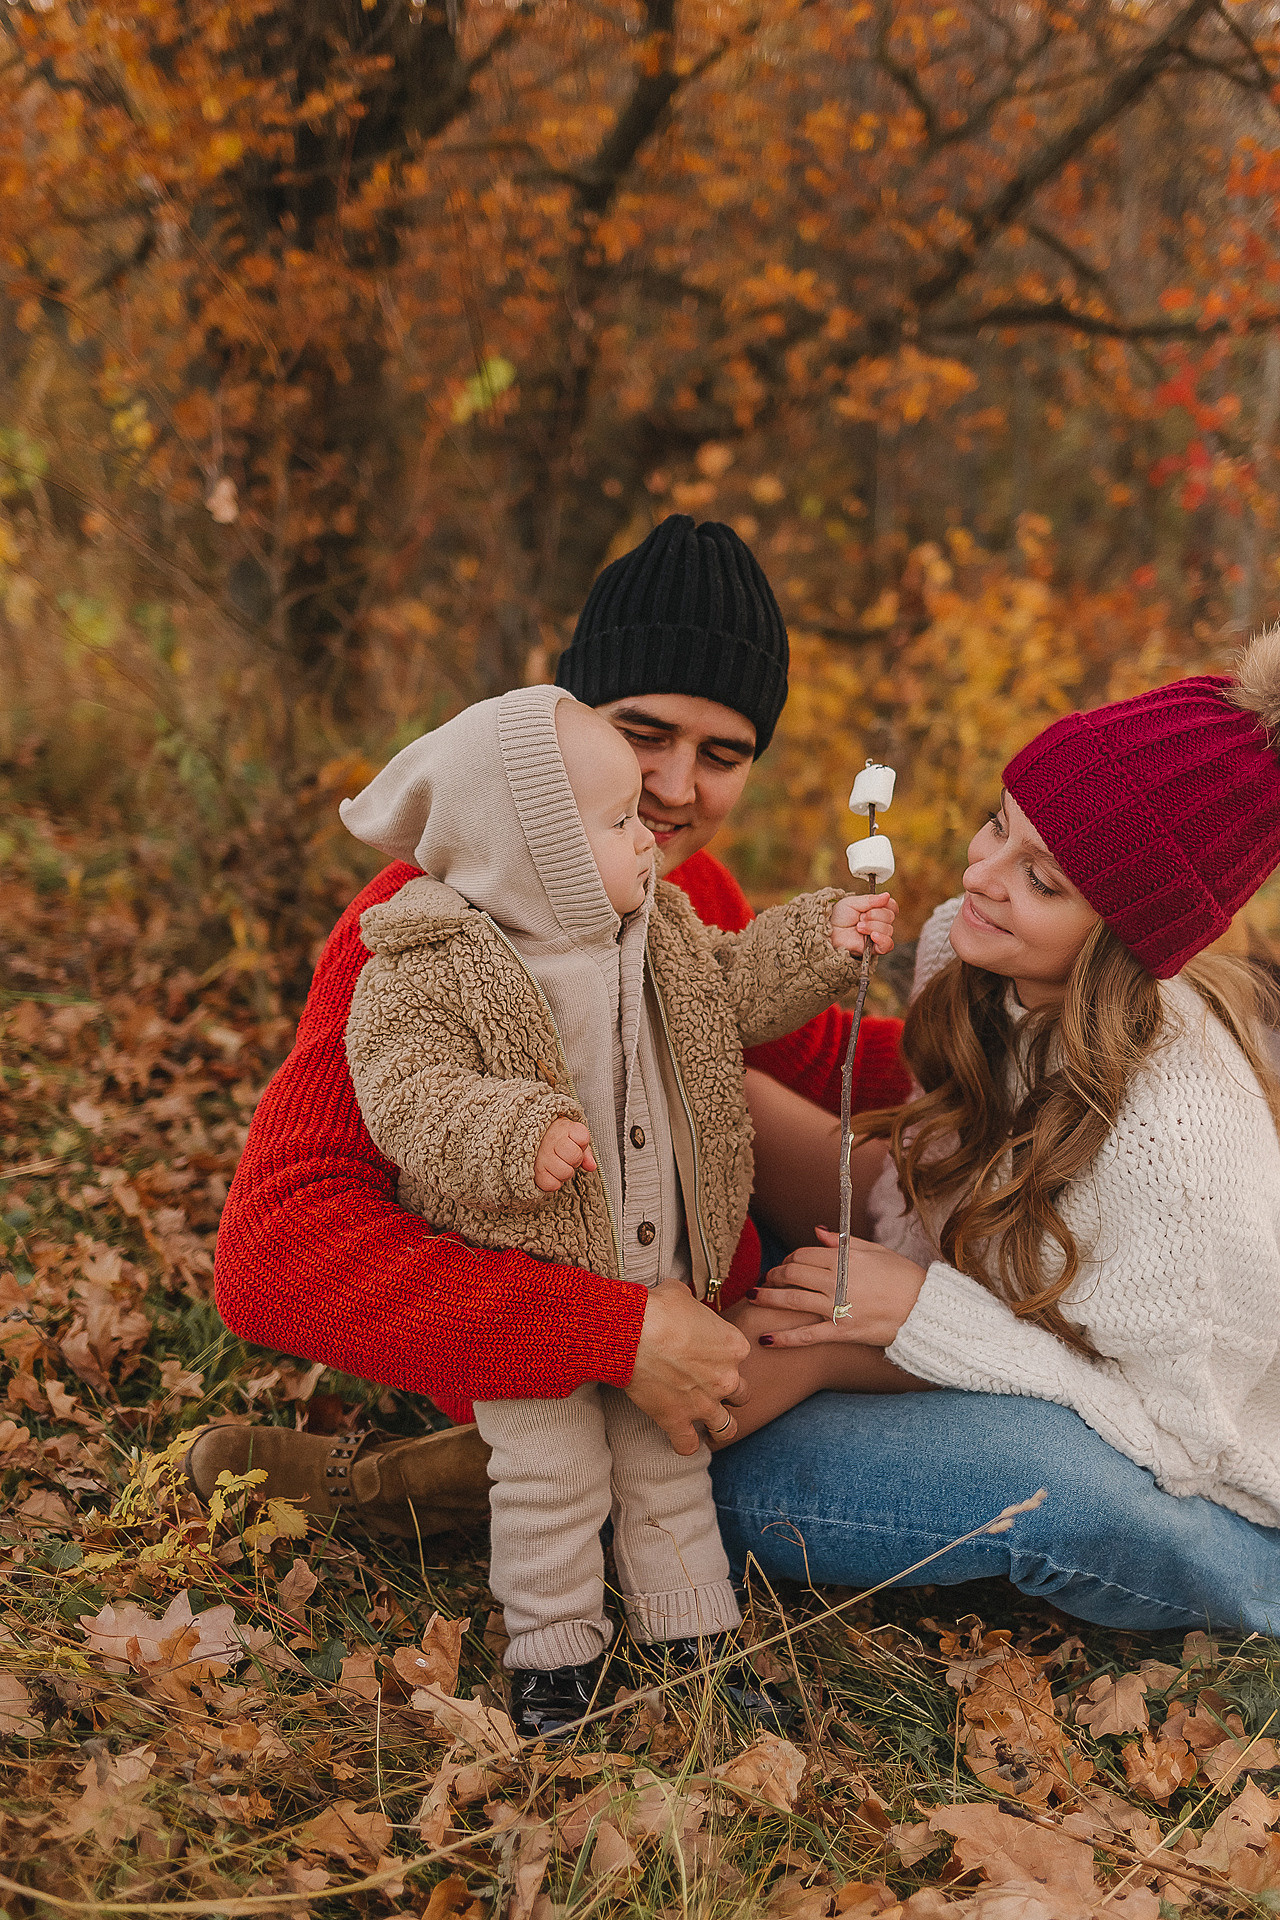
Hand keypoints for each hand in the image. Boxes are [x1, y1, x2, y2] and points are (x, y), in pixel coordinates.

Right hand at [534, 1117, 596, 1192]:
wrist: (532, 1137)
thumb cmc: (558, 1139)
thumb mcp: (574, 1139)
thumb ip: (586, 1152)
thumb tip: (591, 1166)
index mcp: (564, 1128)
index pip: (582, 1138)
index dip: (582, 1144)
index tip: (574, 1142)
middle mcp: (551, 1139)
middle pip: (575, 1156)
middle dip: (575, 1160)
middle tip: (566, 1157)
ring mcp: (541, 1155)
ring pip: (565, 1173)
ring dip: (565, 1172)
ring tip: (559, 1165)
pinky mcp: (534, 1171)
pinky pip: (551, 1184)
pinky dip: (554, 1183)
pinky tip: (550, 1173)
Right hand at [625, 1279, 750, 1455]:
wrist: (632, 1331)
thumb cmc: (657, 1307)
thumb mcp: (681, 1295)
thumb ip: (691, 1304)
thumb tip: (681, 1300)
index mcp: (734, 1346)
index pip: (740, 1357)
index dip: (722, 1357)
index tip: (704, 1355)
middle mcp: (726, 1377)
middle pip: (741, 1394)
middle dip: (725, 1391)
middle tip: (704, 1384)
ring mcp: (705, 1403)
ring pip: (728, 1428)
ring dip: (717, 1424)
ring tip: (703, 1419)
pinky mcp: (678, 1420)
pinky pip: (689, 1446)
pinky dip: (685, 1443)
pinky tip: (678, 1434)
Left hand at [752, 1227, 925, 1347]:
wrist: (926, 1310)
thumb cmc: (905, 1278)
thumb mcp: (877, 1252)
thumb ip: (845, 1242)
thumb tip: (817, 1231)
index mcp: (846, 1259)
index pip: (804, 1254)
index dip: (790, 1258)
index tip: (786, 1264)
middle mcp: (838, 1281)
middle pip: (793, 1274)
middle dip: (774, 1275)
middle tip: (766, 1280)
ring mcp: (838, 1308)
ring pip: (793, 1300)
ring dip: (768, 1298)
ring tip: (753, 1298)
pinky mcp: (842, 1332)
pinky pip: (807, 1336)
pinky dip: (785, 1338)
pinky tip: (765, 1339)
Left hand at [830, 890, 896, 956]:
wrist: (828, 930)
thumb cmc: (839, 916)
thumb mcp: (852, 903)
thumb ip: (870, 900)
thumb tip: (887, 895)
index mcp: (876, 910)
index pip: (892, 906)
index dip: (887, 904)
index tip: (872, 905)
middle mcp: (879, 923)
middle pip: (890, 917)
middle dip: (874, 915)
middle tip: (860, 917)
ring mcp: (877, 936)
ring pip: (888, 929)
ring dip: (872, 926)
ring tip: (858, 926)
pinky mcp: (874, 949)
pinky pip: (887, 945)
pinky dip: (883, 939)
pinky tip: (873, 935)